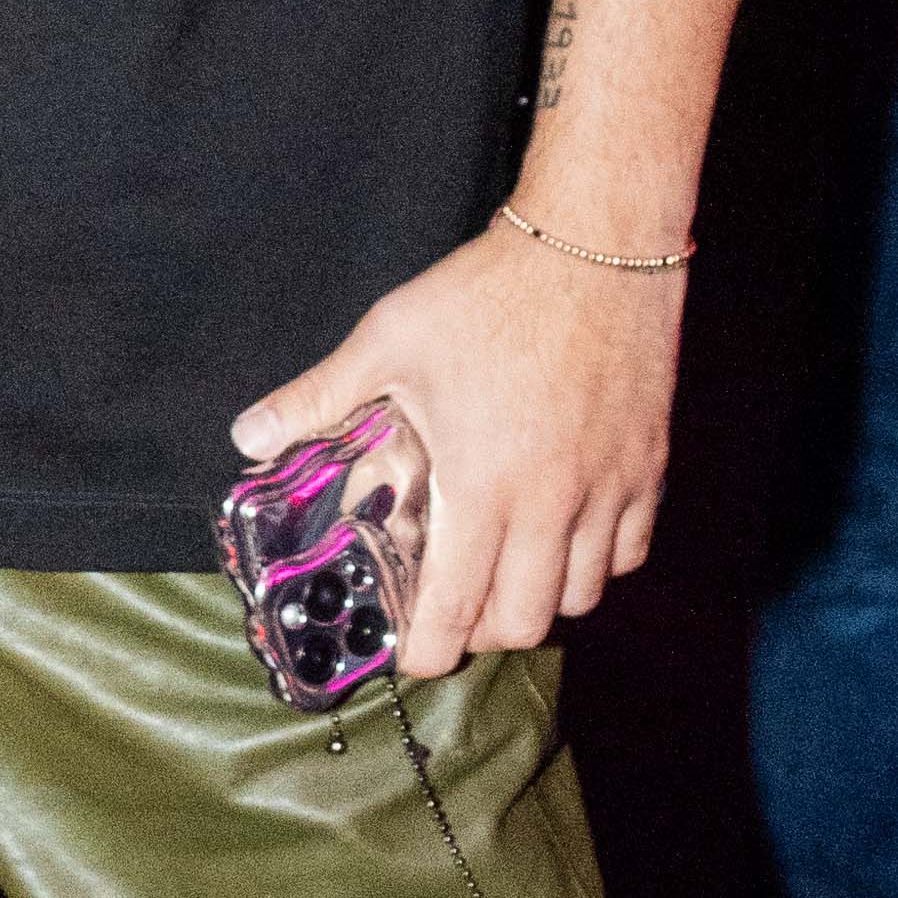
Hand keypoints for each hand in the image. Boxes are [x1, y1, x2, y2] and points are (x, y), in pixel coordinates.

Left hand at [235, 219, 682, 673]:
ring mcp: (608, 487)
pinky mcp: (648, 465)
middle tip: (457, 609)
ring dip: (542, 599)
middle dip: (484, 631)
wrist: (597, 243)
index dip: (431, 649)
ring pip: (583, 595)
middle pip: (526, 620)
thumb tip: (249, 434)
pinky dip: (598, 562)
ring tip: (510, 574)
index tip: (415, 654)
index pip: (458, 608)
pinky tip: (569, 535)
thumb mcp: (390, 338)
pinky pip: (631, 550)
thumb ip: (320, 396)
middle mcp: (552, 501)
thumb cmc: (489, 292)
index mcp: (483, 483)